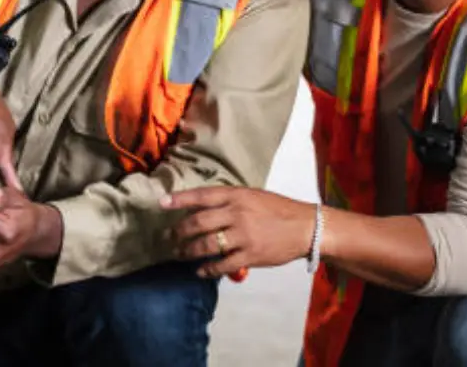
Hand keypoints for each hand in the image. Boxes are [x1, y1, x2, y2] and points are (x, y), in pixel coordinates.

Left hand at [161, 186, 316, 278]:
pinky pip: (222, 264)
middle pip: (199, 222)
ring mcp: (243, 235)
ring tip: (180, 254)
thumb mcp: (252, 195)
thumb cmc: (276, 209)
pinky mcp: (250, 255)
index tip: (161, 203)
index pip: (201, 195)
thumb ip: (228, 201)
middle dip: (180, 231)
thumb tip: (200, 207)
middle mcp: (237, 213)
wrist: (305, 227)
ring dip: (189, 251)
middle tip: (169, 237)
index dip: (179, 199)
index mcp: (236, 195)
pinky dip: (208, 269)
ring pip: (207, 244)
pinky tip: (200, 271)